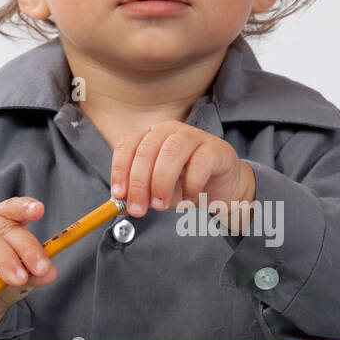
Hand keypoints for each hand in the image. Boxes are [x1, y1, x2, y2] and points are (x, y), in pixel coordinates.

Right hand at [0, 196, 58, 334]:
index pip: (10, 208)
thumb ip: (34, 275)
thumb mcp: (23, 281)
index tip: (39, 210)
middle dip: (25, 247)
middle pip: (2, 227)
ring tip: (17, 278)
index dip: (24, 207)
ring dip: (3, 258)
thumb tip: (50, 272)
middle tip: (40, 268)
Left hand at [109, 120, 255, 217]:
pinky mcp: (215, 149)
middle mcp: (169, 130)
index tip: (118, 196)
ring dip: (161, 182)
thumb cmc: (185, 184)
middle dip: (139, 183)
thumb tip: (118, 207)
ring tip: (161, 205)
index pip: (127, 146)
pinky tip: (189, 200)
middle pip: (146, 151)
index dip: (119, 171)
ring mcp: (193, 136)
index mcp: (149, 136)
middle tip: (139, 209)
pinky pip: (199, 164)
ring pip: (171, 152)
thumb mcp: (156, 192)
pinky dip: (191, 185)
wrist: (221, 187)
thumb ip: (138, 196)